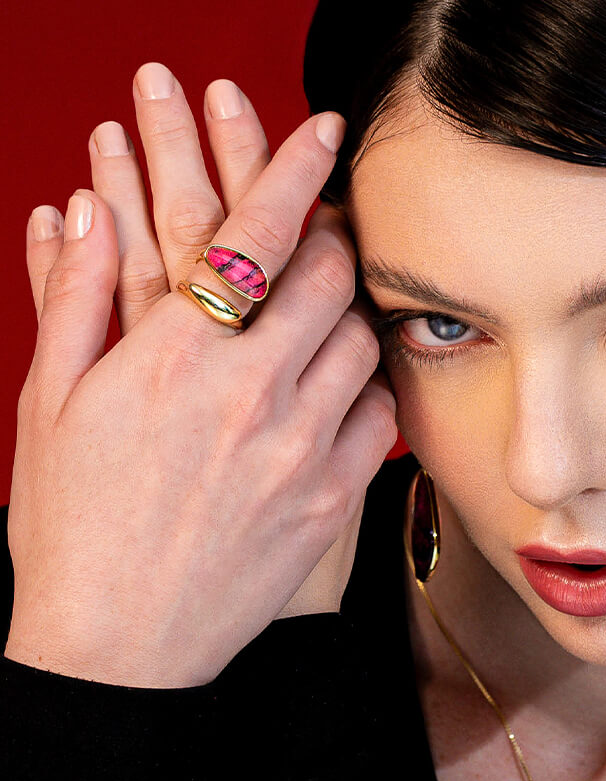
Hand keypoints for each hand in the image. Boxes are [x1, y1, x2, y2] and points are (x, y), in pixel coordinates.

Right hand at [5, 64, 396, 687]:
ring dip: (349, 317)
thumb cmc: (72, 528)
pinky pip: (379, 419)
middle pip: (330, 277)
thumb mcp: (49, 404)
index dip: (296, 168)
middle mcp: (251, 395)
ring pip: (363, 343)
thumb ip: (75, 297)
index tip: (325, 131)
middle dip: (330, 242)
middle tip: (320, 241)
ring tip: (322, 323)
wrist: (116, 647)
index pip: (256, 234)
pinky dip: (366, 392)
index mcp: (176, 358)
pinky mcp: (331, 502)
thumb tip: (86, 209)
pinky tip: (335, 394)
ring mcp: (301, 452)